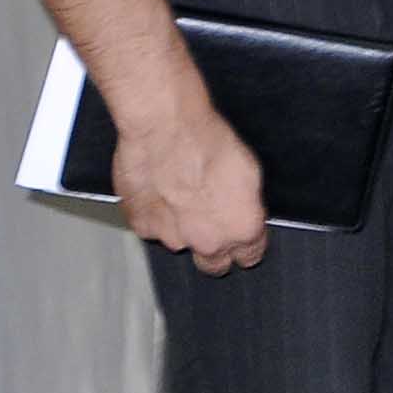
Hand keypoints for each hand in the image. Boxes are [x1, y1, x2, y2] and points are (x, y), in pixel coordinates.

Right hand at [114, 99, 269, 273]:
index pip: (249, 256)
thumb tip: (242, 213)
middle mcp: (207, 242)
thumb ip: (245, 206)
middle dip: (215, 250)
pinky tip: (159, 190)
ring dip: (181, 227)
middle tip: (210, 224)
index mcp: (241, 230)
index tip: (243, 240)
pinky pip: (152, 228)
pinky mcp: (142, 227)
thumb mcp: (249, 173)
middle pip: (213, 264)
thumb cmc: (210, 142)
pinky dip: (155, 215)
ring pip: (180, 243)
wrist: (167, 129)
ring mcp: (171, 238)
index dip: (247, 247)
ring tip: (180, 194)